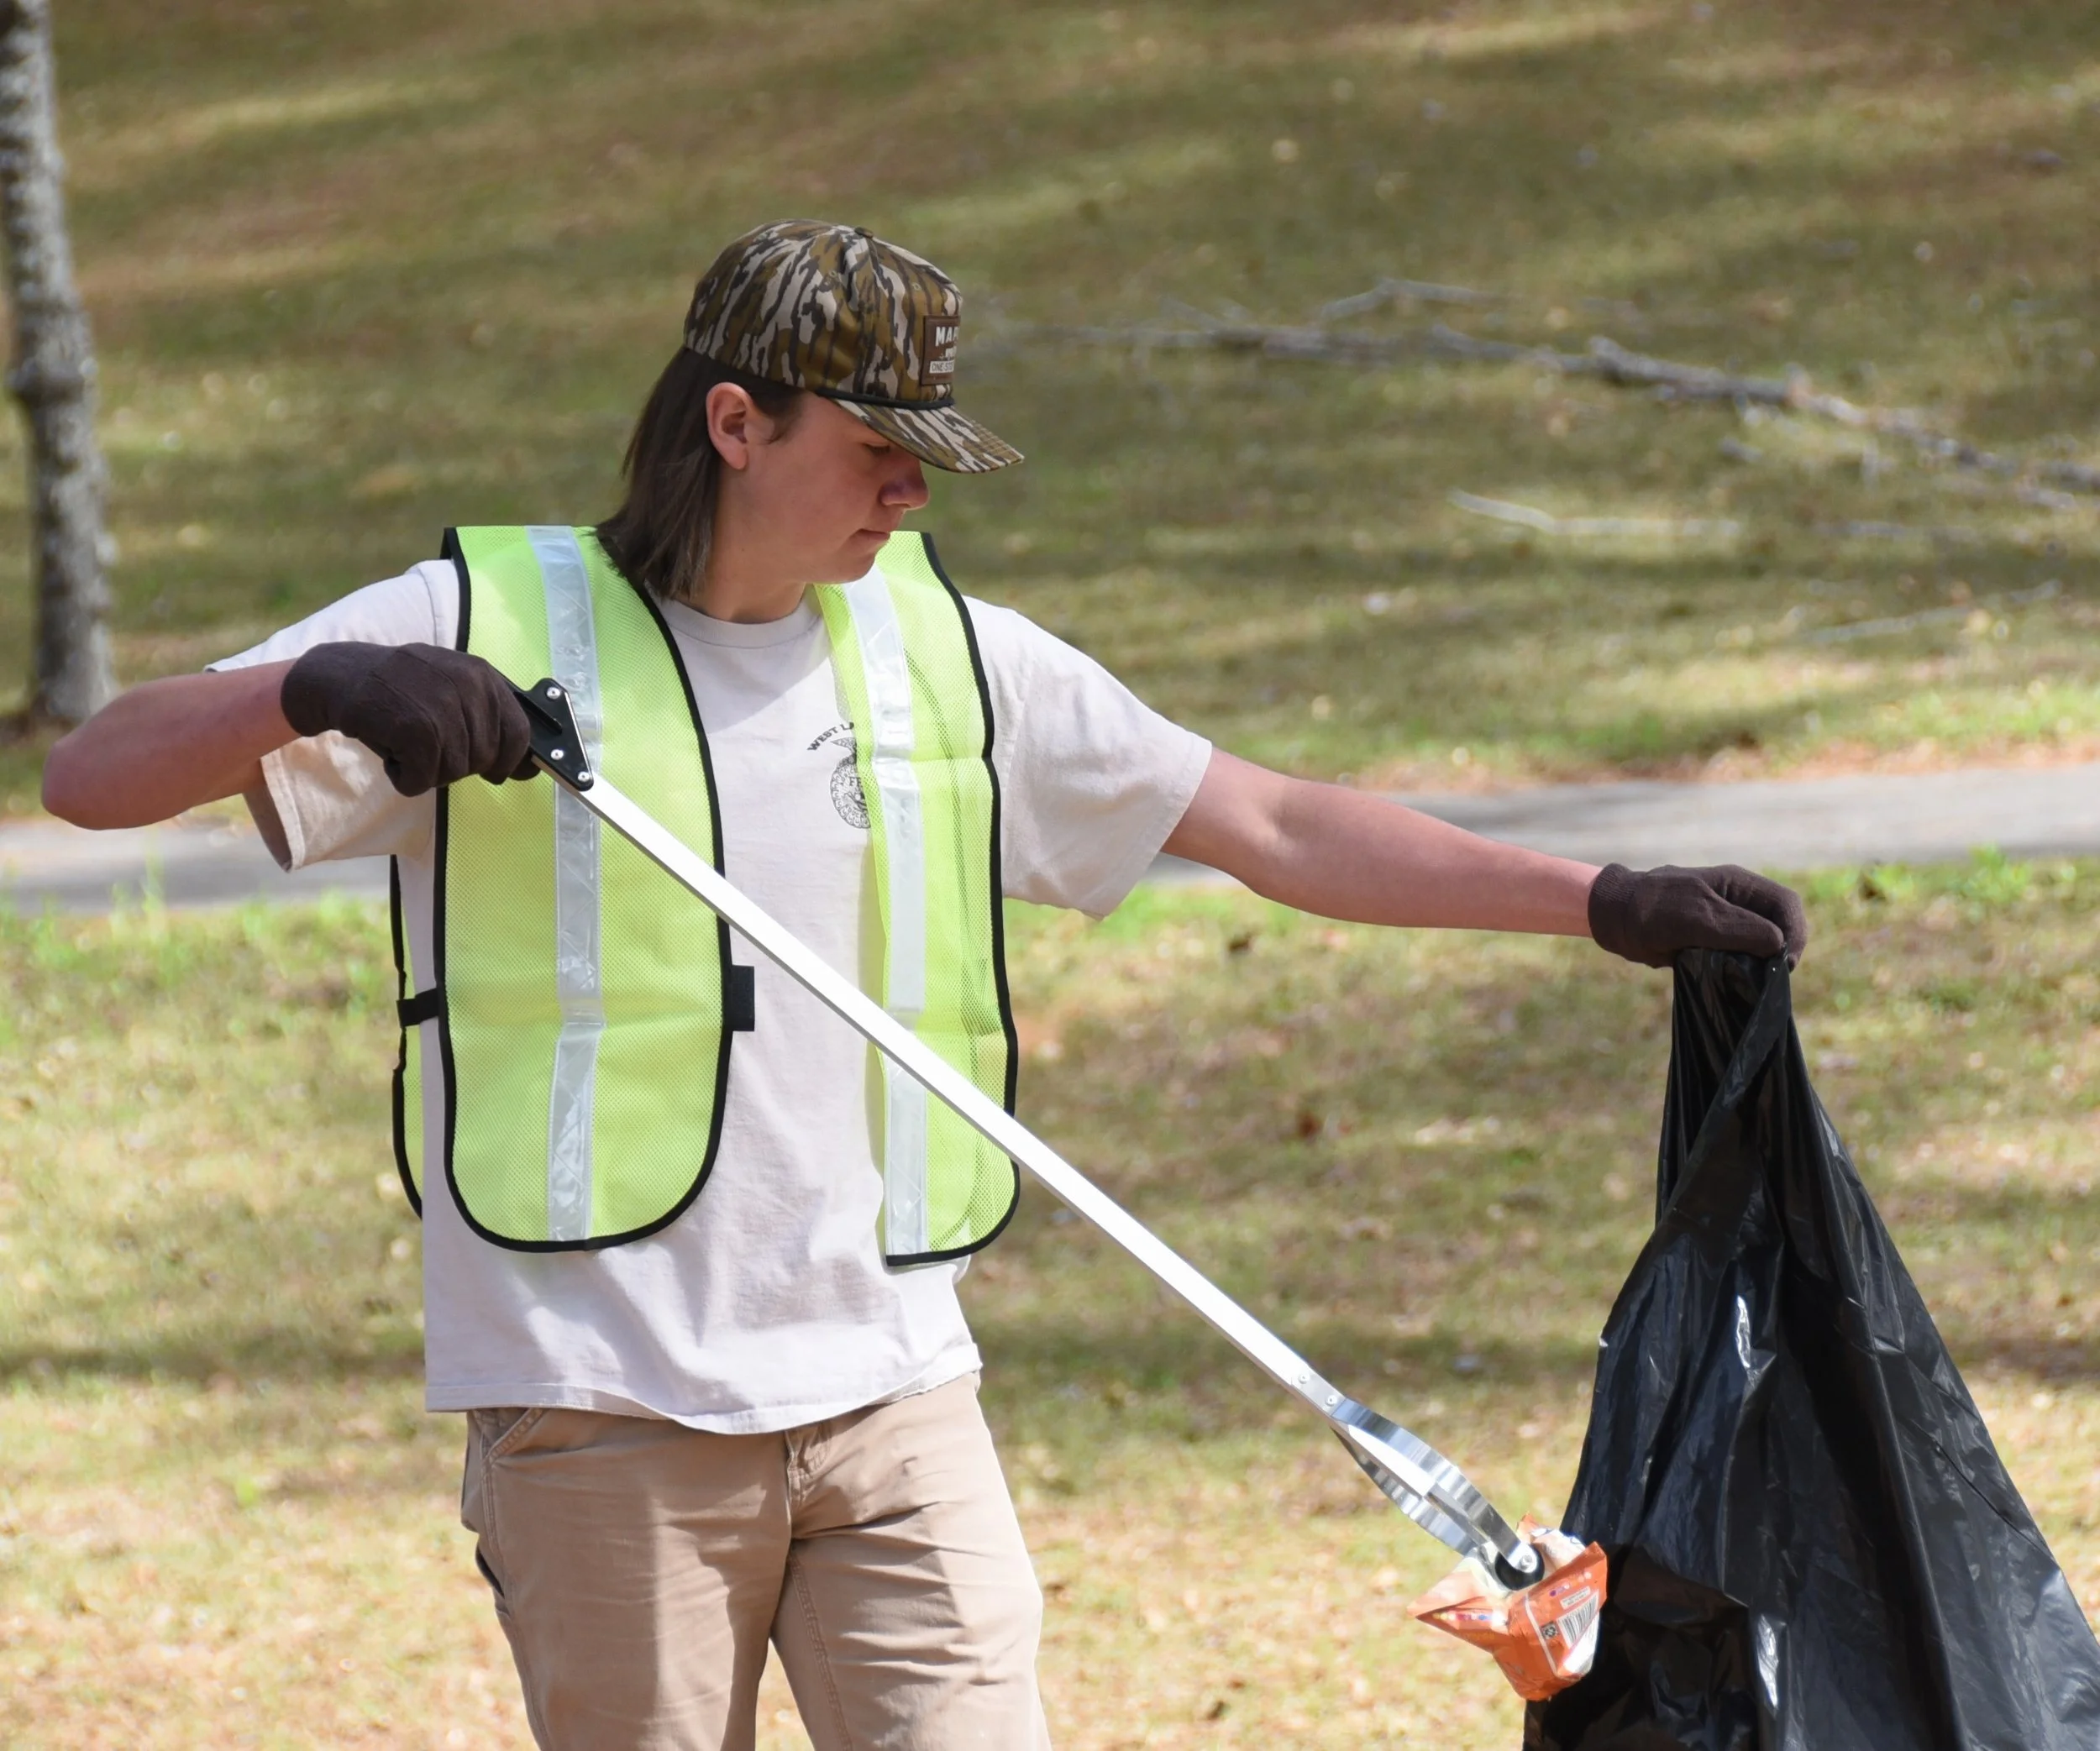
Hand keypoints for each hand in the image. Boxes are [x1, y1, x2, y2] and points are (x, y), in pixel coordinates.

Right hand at [280, 642, 536, 796]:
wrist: (341, 676)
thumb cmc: (400, 689)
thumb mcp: (451, 685)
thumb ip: (488, 715)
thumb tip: (527, 764)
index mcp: (483, 675)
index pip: (519, 731)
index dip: (511, 760)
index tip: (500, 772)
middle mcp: (468, 688)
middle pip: (485, 759)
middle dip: (457, 764)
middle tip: (426, 745)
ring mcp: (442, 708)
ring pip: (454, 773)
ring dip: (427, 770)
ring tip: (405, 741)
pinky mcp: (415, 730)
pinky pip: (423, 780)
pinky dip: (404, 777)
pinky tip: (392, 752)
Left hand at [1588, 863, 1807, 969]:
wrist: (1613, 918)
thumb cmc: (1653, 911)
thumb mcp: (1698, 919)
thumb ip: (1740, 929)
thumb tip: (1778, 944)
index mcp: (1739, 884)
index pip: (1786, 904)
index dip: (1794, 932)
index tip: (1784, 962)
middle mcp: (1738, 900)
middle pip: (1780, 923)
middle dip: (1783, 949)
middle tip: (1774, 976)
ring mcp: (1727, 920)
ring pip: (1763, 942)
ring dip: (1764, 961)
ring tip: (1757, 980)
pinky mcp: (1714, 940)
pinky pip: (1742, 953)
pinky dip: (1745, 968)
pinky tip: (1738, 980)